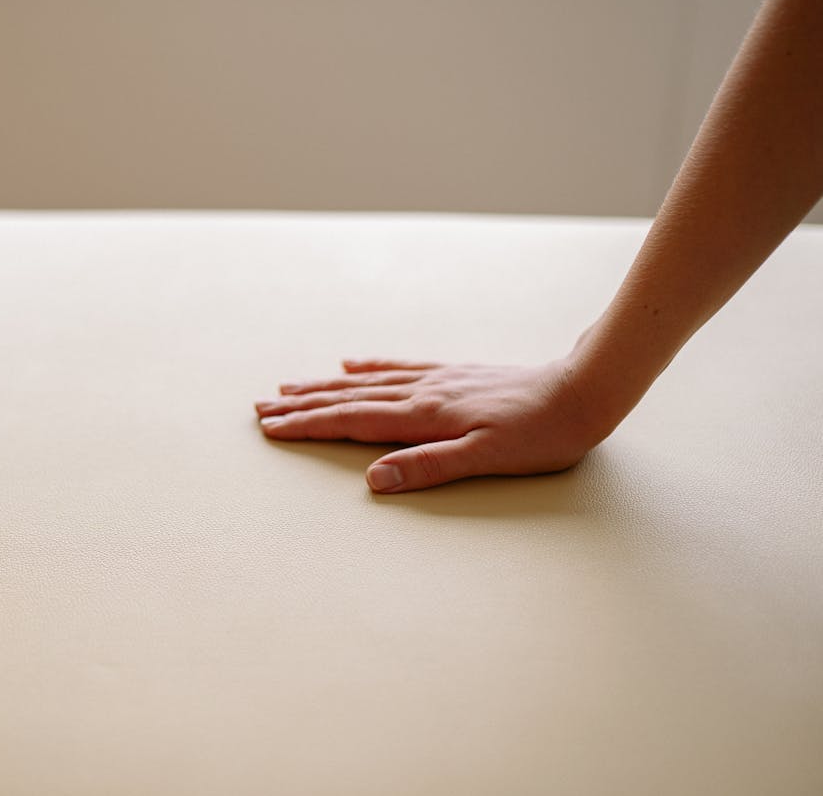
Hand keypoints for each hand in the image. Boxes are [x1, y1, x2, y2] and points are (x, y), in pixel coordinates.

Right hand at [254, 357, 609, 492]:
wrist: (582, 391)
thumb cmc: (540, 434)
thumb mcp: (486, 459)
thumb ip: (428, 467)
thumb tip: (374, 479)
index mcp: (425, 416)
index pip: (352, 421)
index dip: (308, 426)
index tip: (271, 428)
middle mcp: (422, 392)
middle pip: (348, 398)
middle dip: (302, 404)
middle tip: (261, 407)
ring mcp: (437, 380)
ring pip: (366, 381)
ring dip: (324, 386)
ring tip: (289, 386)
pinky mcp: (453, 374)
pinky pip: (398, 367)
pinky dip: (368, 367)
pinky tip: (352, 363)